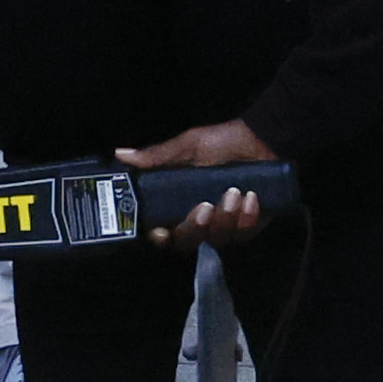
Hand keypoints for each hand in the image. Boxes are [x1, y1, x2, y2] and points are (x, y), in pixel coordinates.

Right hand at [115, 117, 278, 249]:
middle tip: (204, 206)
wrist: (261, 139)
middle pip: (186, 242)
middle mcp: (198, 219)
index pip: (161, 231)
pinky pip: (244, 233)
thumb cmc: (222, 142)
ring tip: (236, 191)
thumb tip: (120, 154)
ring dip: (225, 217)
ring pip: (216, 239)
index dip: (158, 237)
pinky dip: (247, 216)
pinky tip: (252, 197)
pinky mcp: (249, 227)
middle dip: (194, 227)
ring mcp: (224, 225)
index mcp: (177, 203)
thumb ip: (157, 157)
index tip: (160, 230)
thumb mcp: (188, 146)